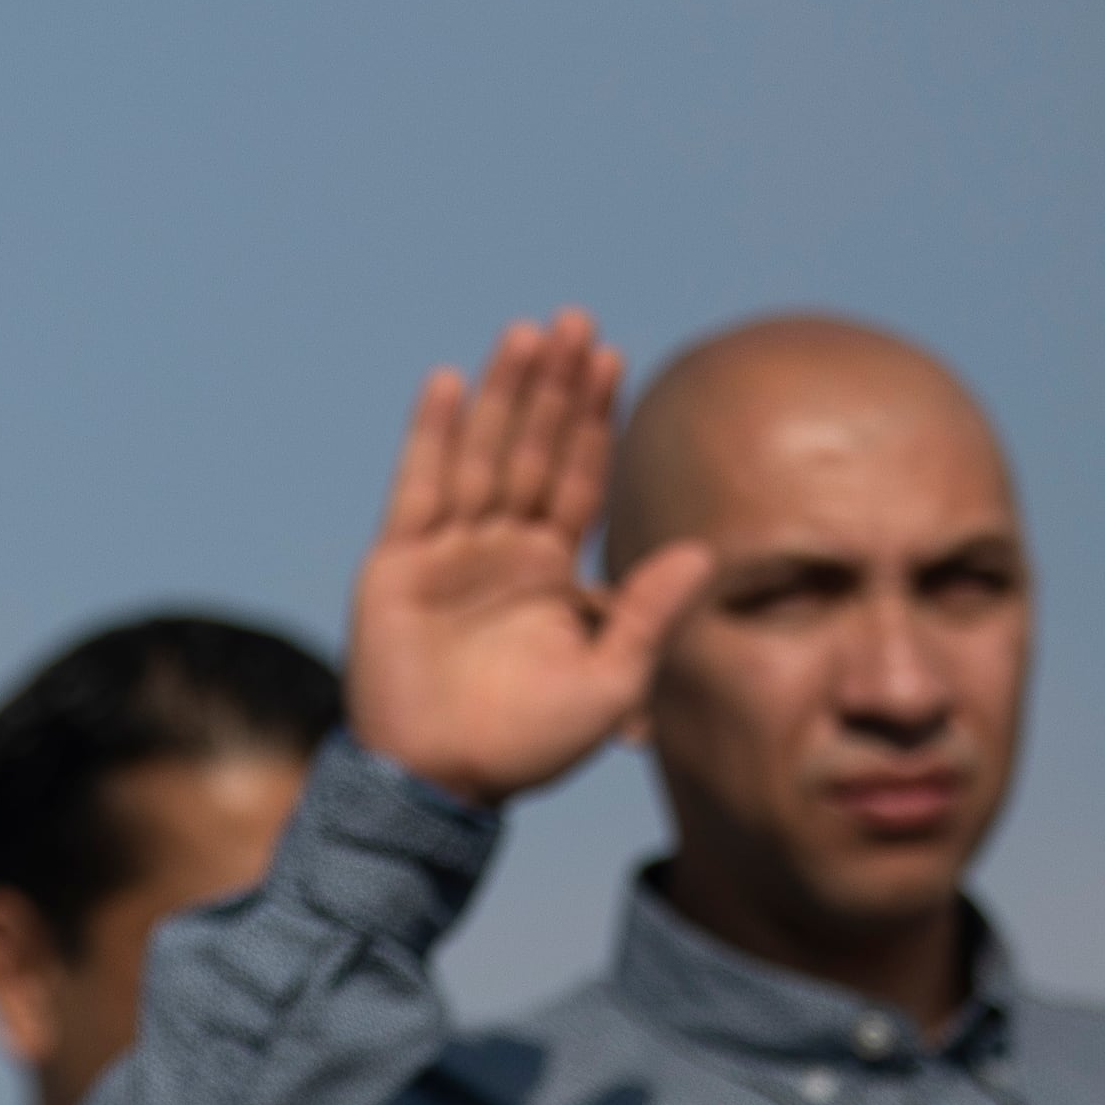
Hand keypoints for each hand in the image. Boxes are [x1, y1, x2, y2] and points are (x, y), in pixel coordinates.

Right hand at [342, 311, 716, 811]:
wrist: (441, 782)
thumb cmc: (528, 745)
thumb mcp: (612, 680)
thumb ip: (649, 611)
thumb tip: (706, 549)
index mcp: (553, 569)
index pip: (578, 475)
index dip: (594, 419)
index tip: (612, 358)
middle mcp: (502, 547)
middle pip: (532, 449)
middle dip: (553, 387)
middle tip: (574, 322)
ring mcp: (448, 551)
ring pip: (482, 454)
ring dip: (502, 393)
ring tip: (525, 334)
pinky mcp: (398, 564)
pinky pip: (418, 488)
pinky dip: (431, 436)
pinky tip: (447, 382)